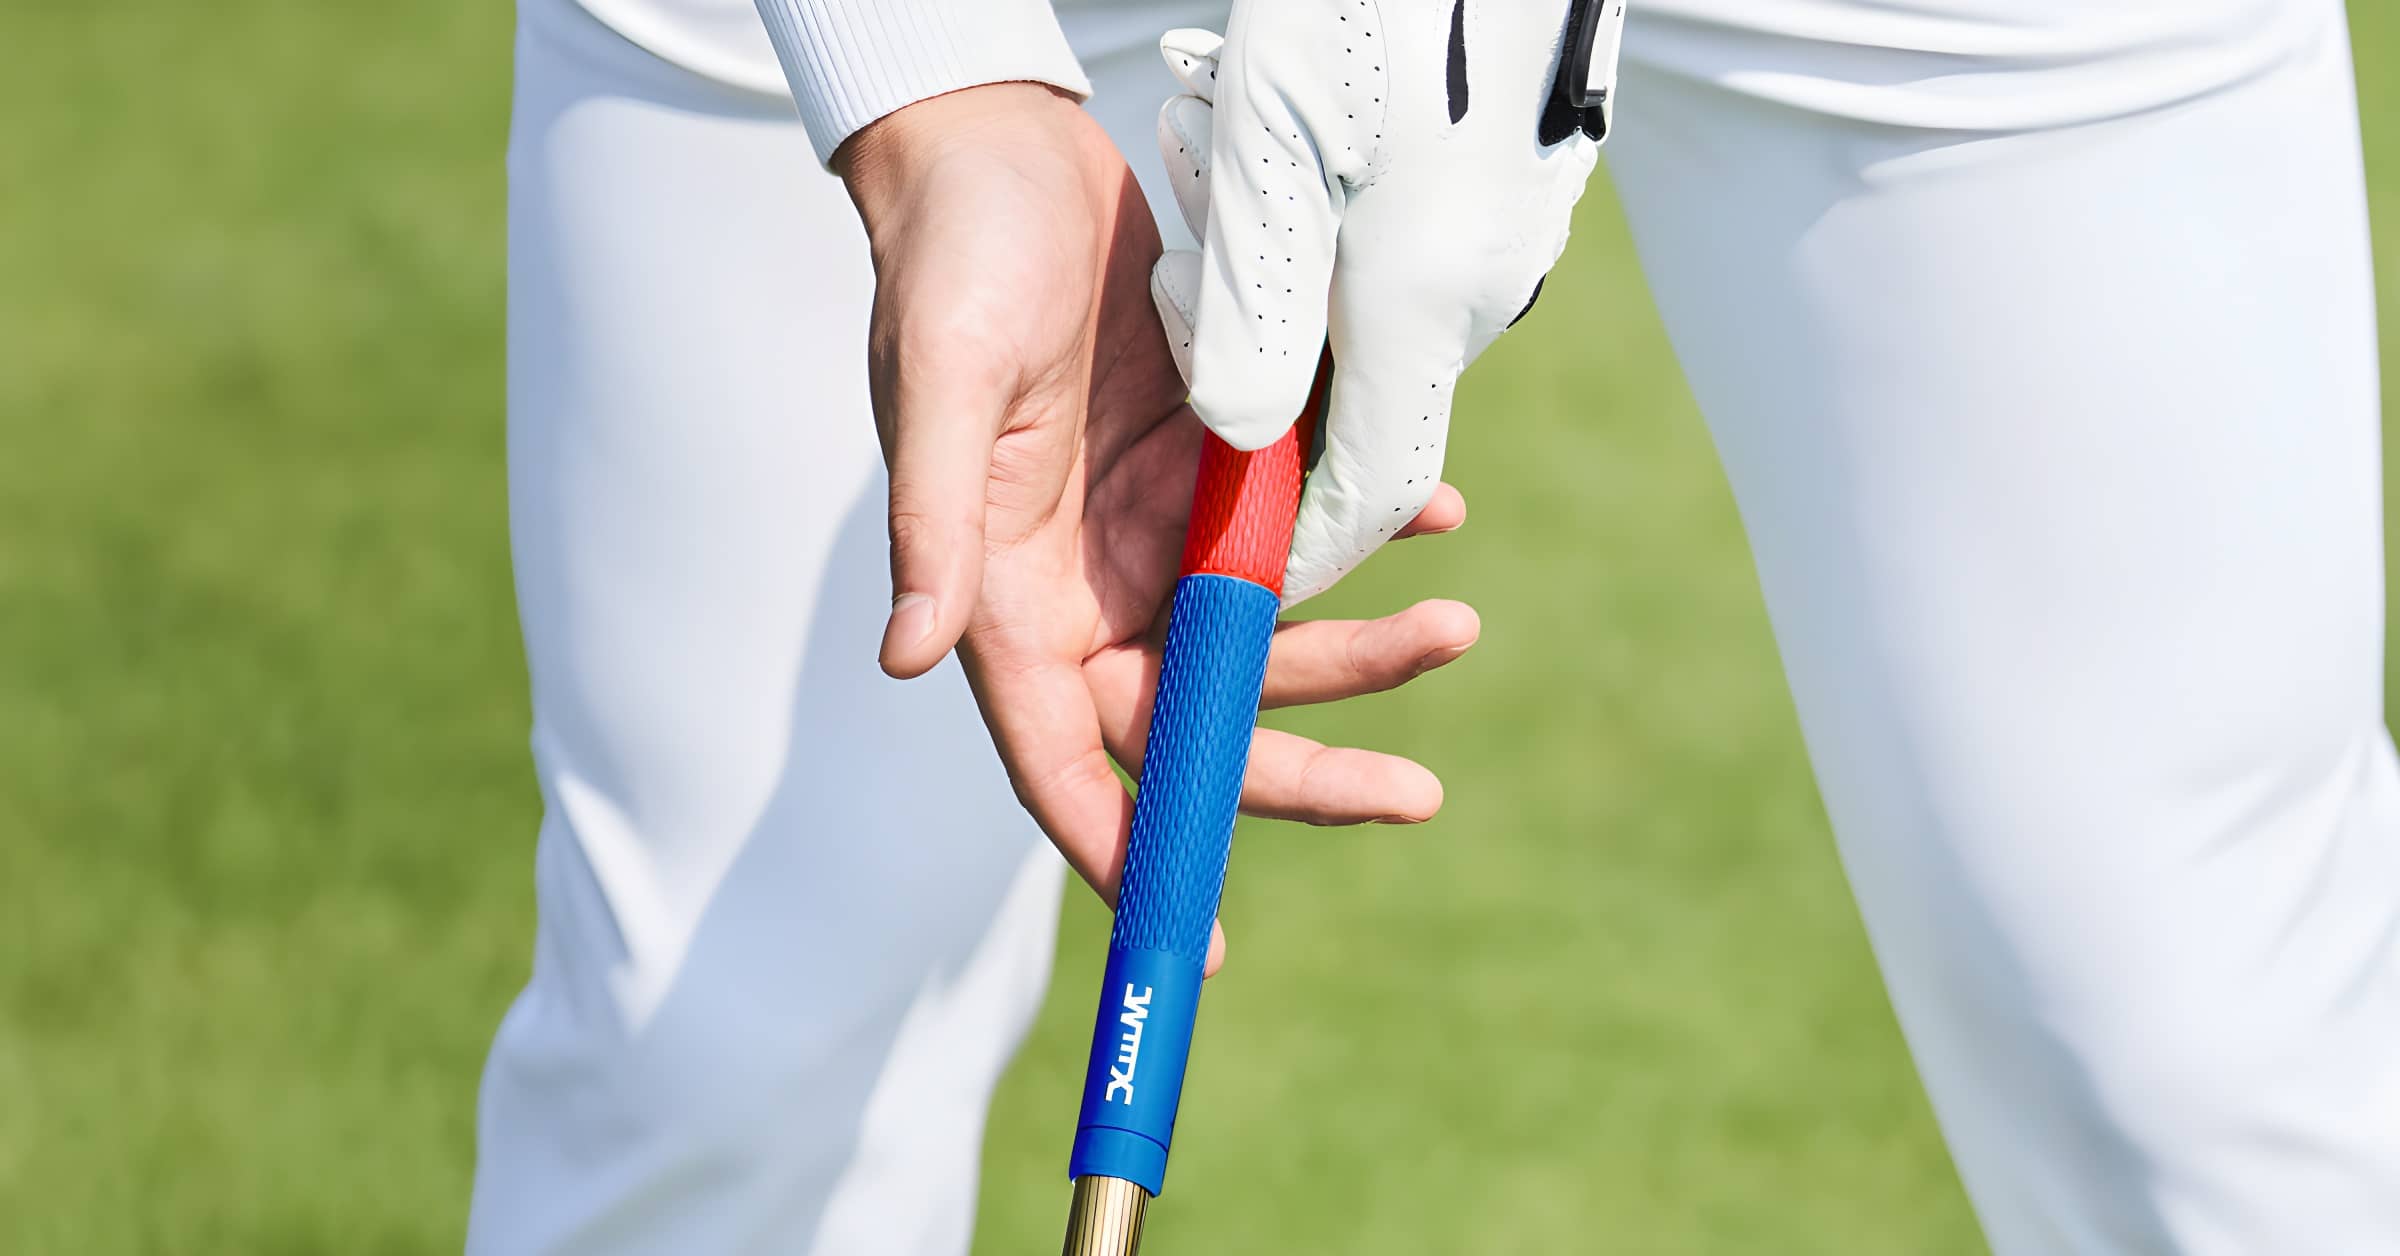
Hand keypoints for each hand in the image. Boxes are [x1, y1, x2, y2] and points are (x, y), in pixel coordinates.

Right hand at [837, 83, 1478, 969]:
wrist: (1005, 154)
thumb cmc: (951, 263)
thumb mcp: (941, 384)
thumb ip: (935, 527)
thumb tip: (912, 662)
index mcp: (1004, 599)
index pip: (1062, 760)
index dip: (1123, 852)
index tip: (1194, 941)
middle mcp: (1083, 587)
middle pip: (1196, 719)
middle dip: (1301, 762)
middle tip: (1414, 796)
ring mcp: (1151, 532)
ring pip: (1264, 634)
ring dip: (1360, 645)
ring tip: (1456, 620)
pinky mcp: (1207, 469)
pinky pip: (1297, 531)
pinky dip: (1366, 532)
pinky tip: (1430, 515)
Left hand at [1146, 5, 1618, 604]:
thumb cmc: (1360, 2)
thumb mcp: (1270, 149)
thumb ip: (1251, 319)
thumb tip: (1241, 448)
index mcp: (1424, 306)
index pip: (1372, 493)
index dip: (1298, 549)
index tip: (1224, 565)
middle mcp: (1479, 289)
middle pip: (1362, 408)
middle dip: (1262, 396)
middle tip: (1189, 305)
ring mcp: (1502, 238)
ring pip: (1370, 325)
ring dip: (1282, 298)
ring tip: (1214, 175)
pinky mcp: (1504, 190)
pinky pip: (1400, 262)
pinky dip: (1325, 249)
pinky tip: (1274, 154)